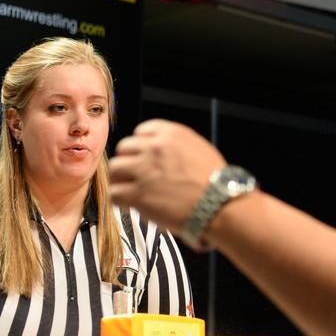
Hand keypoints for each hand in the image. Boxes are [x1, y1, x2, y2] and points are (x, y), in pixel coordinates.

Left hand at [109, 120, 225, 232]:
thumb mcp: (200, 150)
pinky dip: (120, 199)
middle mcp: (155, 148)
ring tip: (130, 190)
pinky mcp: (138, 194)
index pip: (142, 131)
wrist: (220, 204)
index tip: (143, 156)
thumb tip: (163, 153)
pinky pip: (115, 192)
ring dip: (121, 180)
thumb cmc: (217, 182)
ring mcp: (144, 170)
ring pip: (115, 169)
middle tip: (136, 175)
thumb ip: (177, 146)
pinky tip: (130, 204)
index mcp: (172, 135)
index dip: (141, 146)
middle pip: (124, 148)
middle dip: (129, 161)